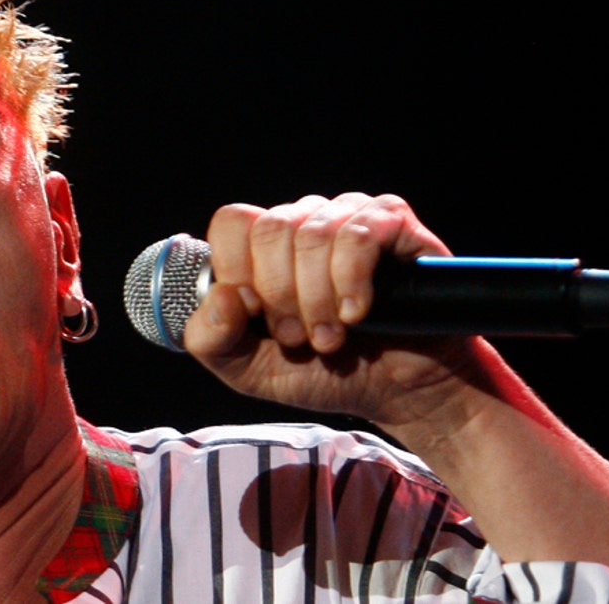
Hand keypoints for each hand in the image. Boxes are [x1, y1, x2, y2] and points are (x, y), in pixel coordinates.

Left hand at [183, 192, 482, 426]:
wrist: (398, 392)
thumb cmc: (323, 372)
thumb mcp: (247, 370)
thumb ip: (210, 339)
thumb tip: (224, 294)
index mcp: (264, 246)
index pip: (233, 223)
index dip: (238, 272)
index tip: (258, 318)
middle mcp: (305, 221)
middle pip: (269, 229)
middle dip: (280, 297)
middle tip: (298, 339)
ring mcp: (350, 216)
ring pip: (312, 236)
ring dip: (317, 301)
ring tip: (331, 339)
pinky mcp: (394, 224)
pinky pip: (358, 236)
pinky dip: (351, 282)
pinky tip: (358, 315)